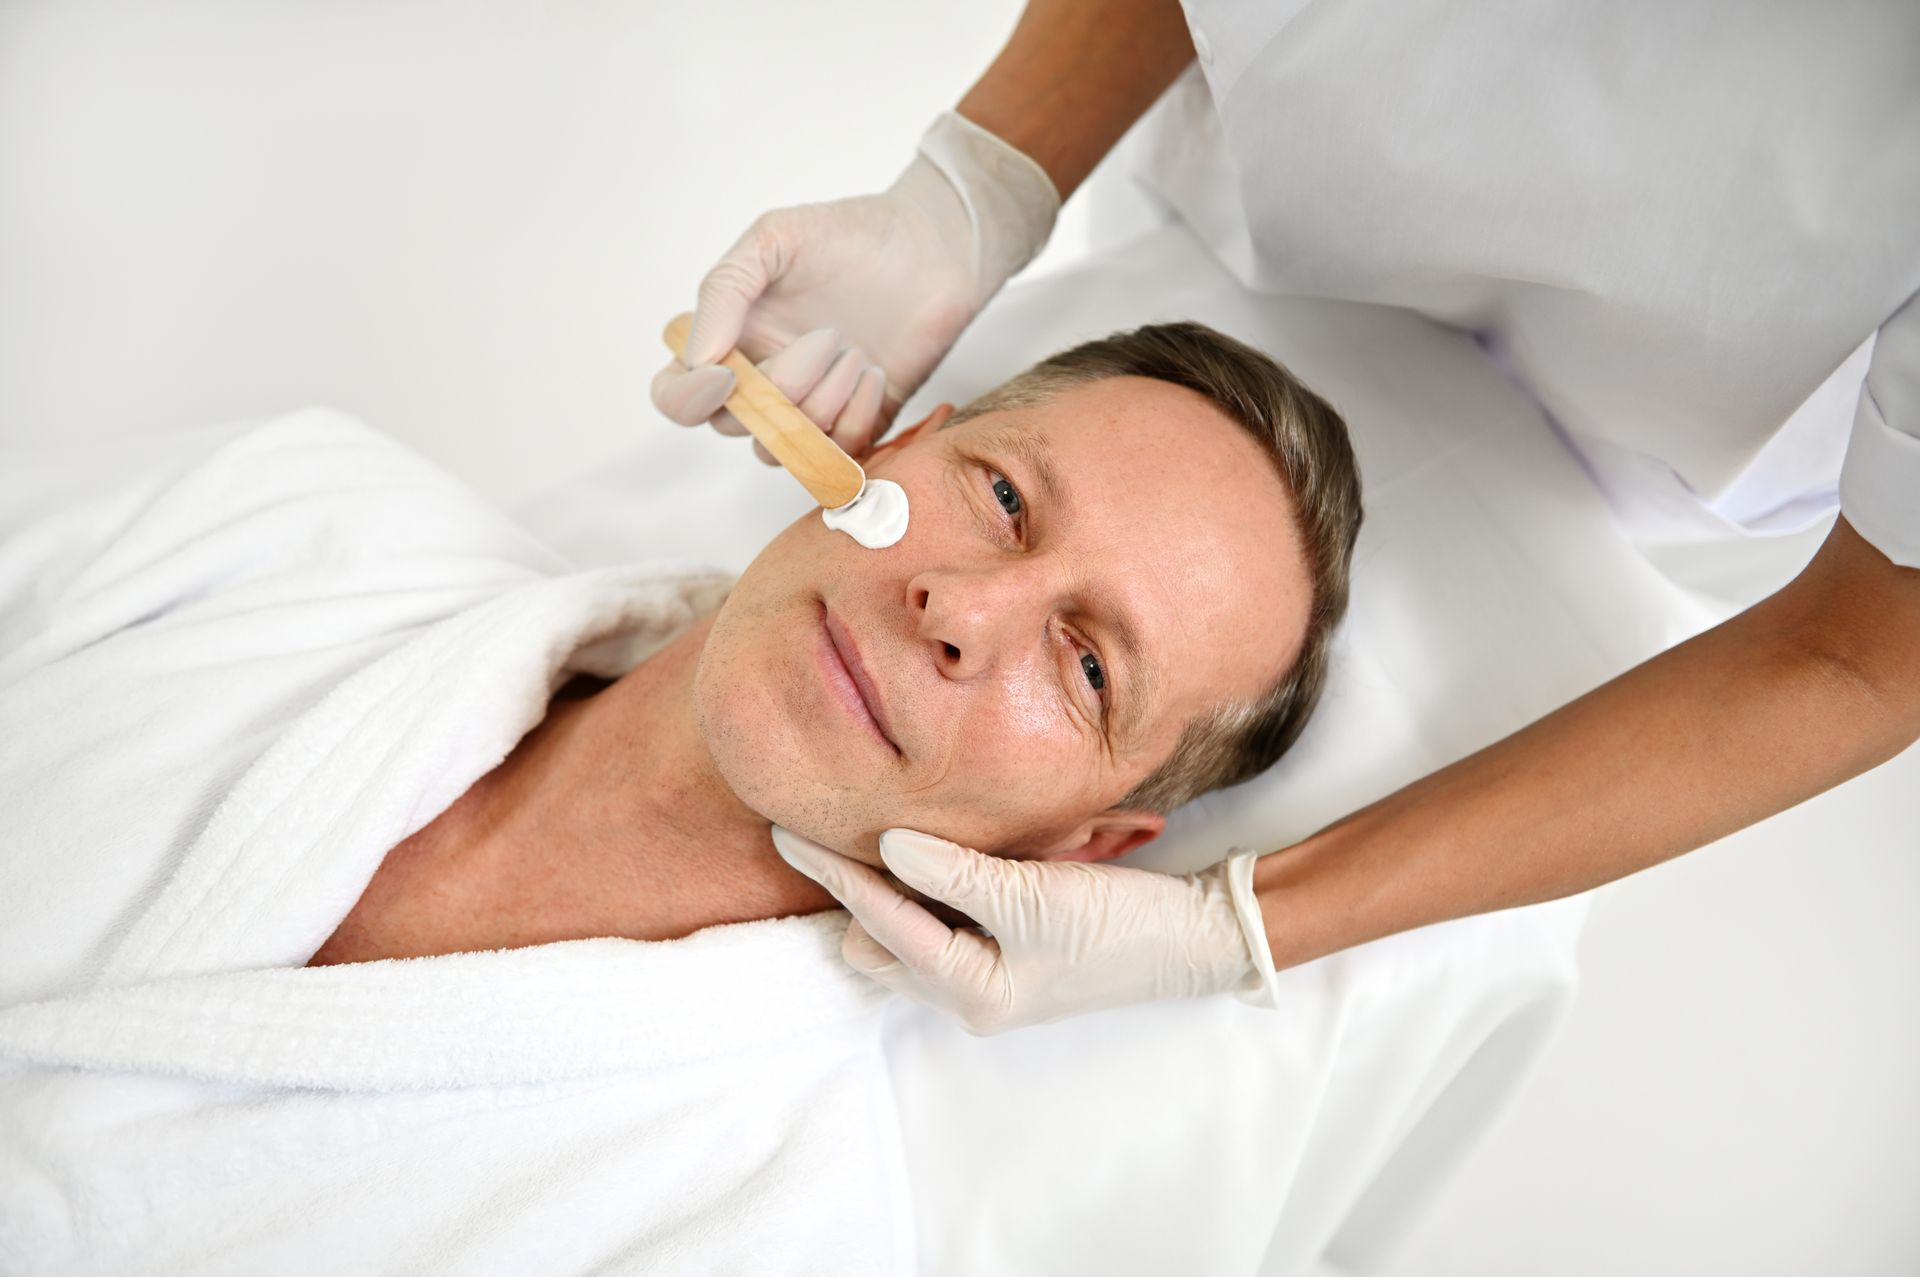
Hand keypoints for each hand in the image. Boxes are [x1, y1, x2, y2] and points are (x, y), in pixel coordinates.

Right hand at [649, 111, 1057, 461]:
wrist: (934, 249)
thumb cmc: (852, 235)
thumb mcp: (775, 238)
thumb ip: (724, 290)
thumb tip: (698, 357)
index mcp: (731, 338)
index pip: (677, 396)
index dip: (690, 399)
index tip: (731, 373)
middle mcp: (763, 381)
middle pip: (734, 426)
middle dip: (780, 389)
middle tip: (826, 337)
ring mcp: (810, 408)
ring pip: (785, 448)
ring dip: (822, 404)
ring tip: (857, 352)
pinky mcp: (857, 426)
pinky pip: (838, 456)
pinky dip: (856, 418)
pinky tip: (878, 373)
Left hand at [771, 826, 1274, 1033]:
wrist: (1193, 937)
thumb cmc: (1119, 924)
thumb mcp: (1035, 895)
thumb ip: (956, 873)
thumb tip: (888, 845)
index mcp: (969, 991)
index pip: (880, 920)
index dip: (833, 872)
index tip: (785, 831)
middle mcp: (966, 993)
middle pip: (874, 942)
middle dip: (862, 891)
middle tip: (860, 826)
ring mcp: (984, 975)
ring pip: (904, 933)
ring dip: (901, 888)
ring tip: (923, 839)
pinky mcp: (1003, 950)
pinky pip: (941, 920)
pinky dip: (934, 886)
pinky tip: (949, 851)